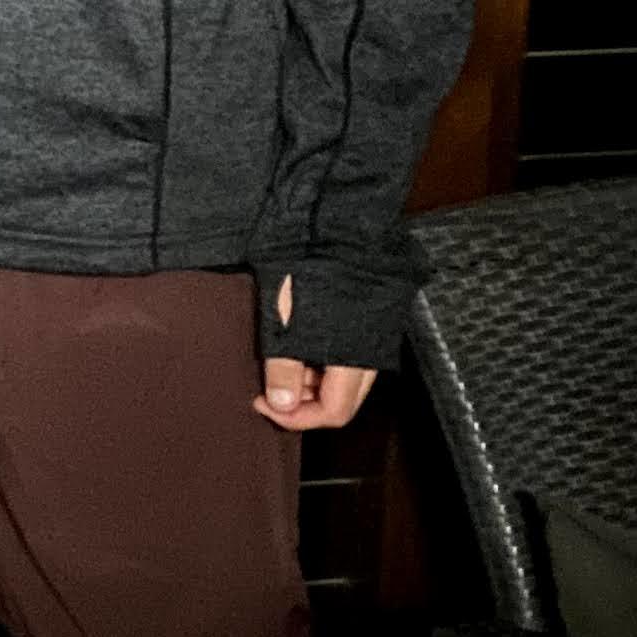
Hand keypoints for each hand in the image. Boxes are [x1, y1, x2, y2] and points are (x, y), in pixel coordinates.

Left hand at [255, 270, 373, 428]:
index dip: (296, 417)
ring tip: (279, 361)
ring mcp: (375, 333)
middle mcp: (373, 352)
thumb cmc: (308, 266)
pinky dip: (321, 358)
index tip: (262, 402)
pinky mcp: (370, 316)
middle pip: (342, 399)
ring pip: (343, 378)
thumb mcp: (284, 319)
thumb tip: (282, 405)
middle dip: (302, 400)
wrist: (337, 220)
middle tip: (268, 385)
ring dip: (310, 379)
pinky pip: (346, 354)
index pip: (335, 412)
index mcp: (356, 357)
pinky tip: (298, 343)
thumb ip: (284, 366)